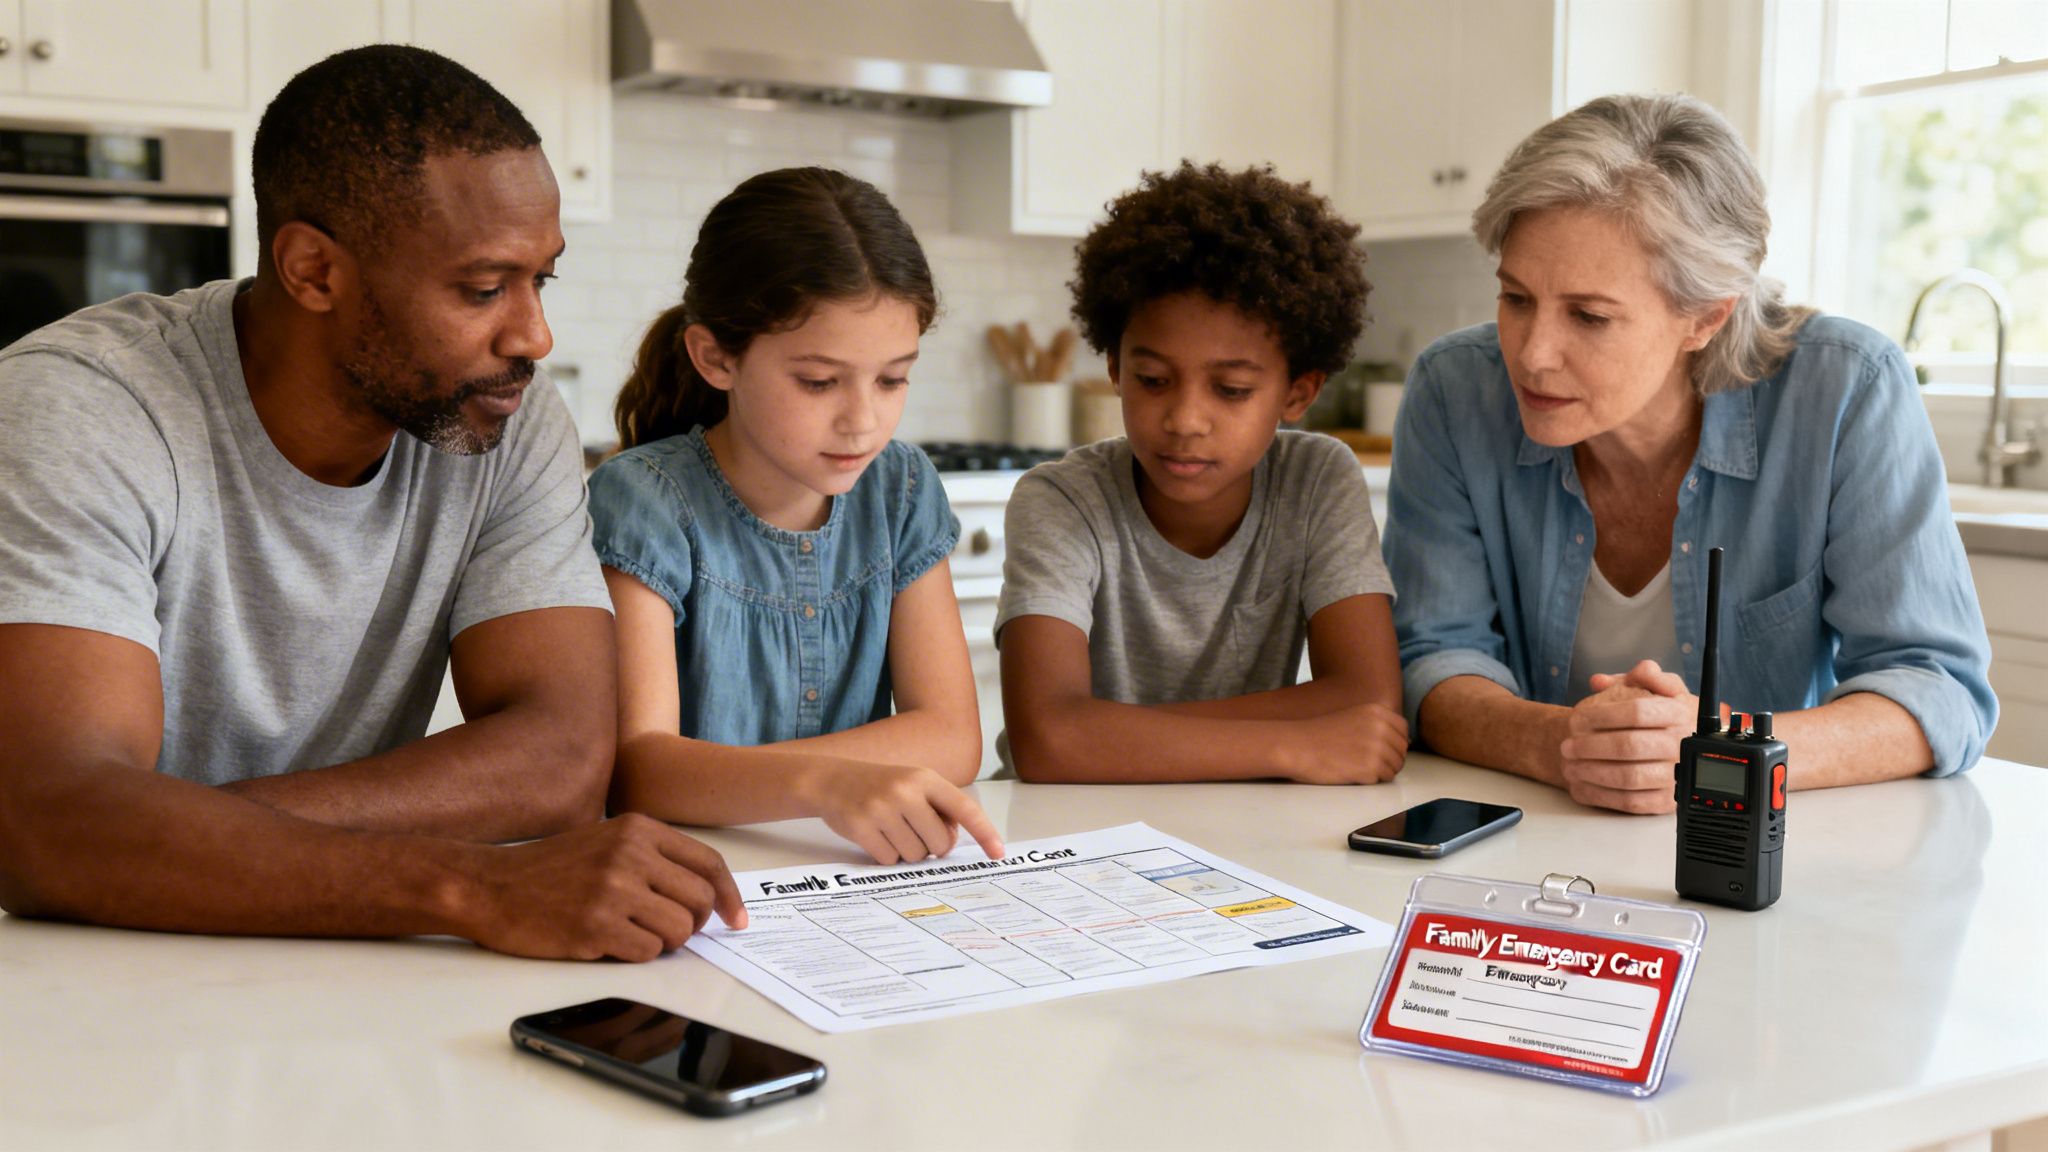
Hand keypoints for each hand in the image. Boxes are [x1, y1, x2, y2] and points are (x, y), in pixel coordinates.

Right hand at [459, 813, 746, 961]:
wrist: (491, 886)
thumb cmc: (552, 869)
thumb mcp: (608, 841)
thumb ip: (655, 858)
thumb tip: (708, 894)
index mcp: (639, 829)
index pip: (708, 863)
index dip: (729, 896)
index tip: (735, 919)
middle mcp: (631, 854)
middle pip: (699, 900)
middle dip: (694, 924)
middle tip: (672, 931)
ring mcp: (613, 890)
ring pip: (678, 931)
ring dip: (665, 942)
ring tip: (635, 935)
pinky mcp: (595, 926)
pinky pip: (648, 953)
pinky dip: (638, 955)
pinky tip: (610, 943)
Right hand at [804, 761, 1005, 864]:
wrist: (830, 779)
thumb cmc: (880, 785)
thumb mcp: (912, 783)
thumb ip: (937, 807)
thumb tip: (953, 841)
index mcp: (925, 778)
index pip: (964, 809)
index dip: (985, 833)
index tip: (998, 853)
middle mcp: (906, 791)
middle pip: (939, 843)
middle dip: (931, 847)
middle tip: (914, 832)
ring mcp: (882, 809)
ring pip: (914, 855)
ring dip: (906, 851)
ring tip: (891, 829)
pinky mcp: (862, 827)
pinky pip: (889, 859)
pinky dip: (885, 854)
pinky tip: (875, 835)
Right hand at [1285, 702, 1408, 784]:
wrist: (1296, 746)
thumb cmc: (1320, 734)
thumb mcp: (1353, 717)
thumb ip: (1378, 725)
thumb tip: (1404, 742)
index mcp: (1377, 712)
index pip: (1403, 731)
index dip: (1395, 743)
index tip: (1379, 748)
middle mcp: (1381, 728)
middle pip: (1401, 751)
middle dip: (1389, 760)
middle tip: (1366, 762)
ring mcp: (1377, 749)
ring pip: (1395, 767)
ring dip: (1381, 771)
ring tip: (1358, 767)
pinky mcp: (1369, 769)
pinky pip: (1382, 779)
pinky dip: (1371, 779)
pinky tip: (1352, 772)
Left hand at [1559, 660, 1707, 814]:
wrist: (1687, 745)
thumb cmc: (1662, 713)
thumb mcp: (1658, 686)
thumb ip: (1638, 676)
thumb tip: (1601, 681)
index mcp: (1678, 712)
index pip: (1637, 712)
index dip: (1601, 715)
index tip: (1575, 718)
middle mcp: (1681, 745)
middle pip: (1629, 746)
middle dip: (1590, 747)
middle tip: (1566, 747)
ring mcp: (1676, 776)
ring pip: (1628, 778)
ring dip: (1591, 773)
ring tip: (1569, 766)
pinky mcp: (1667, 802)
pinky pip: (1630, 803)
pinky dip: (1600, 795)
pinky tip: (1581, 786)